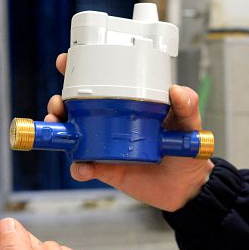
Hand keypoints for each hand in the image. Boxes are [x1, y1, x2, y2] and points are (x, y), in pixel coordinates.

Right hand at [47, 52, 212, 211]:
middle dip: (60, 101)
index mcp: (129, 103)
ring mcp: (105, 145)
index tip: (65, 62)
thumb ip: (187, 107)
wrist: (186, 187)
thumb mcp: (189, 125)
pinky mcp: (104, 169)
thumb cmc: (185, 150)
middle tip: (58, 102)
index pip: (101, 81)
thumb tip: (176, 90)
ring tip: (60, 126)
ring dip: (60, 128)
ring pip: (73, 134)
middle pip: (76, 106)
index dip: (79, 71)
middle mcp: (112, 121)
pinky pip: (83, 166)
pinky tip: (82, 167)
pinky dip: (78, 166)